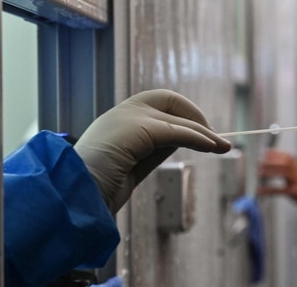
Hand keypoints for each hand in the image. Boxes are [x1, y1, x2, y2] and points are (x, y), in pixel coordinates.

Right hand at [74, 89, 231, 213]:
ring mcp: (129, 117)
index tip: (199, 134)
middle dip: (194, 115)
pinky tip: (212, 146)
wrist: (73, 196)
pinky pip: (177, 131)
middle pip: (168, 100)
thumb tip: (183, 140)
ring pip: (176, 118)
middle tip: (214, 137)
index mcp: (118, 119)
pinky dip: (198, 138)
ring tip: (223, 146)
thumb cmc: (97, 187)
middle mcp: (123, 113)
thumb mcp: (130, 164)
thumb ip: (152, 149)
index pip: (157, 105)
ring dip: (204, 131)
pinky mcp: (138, 129)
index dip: (181, 117)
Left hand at [257, 149, 296, 208]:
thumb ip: (286, 166)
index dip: (275, 154)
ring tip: (259, 174)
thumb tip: (271, 160)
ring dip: (271, 172)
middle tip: (259, 163)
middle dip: (272, 162)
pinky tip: (260, 191)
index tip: (264, 153)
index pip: (286, 156)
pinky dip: (269, 190)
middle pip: (285, 163)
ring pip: (284, 174)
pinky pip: (280, 190)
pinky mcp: (295, 192)